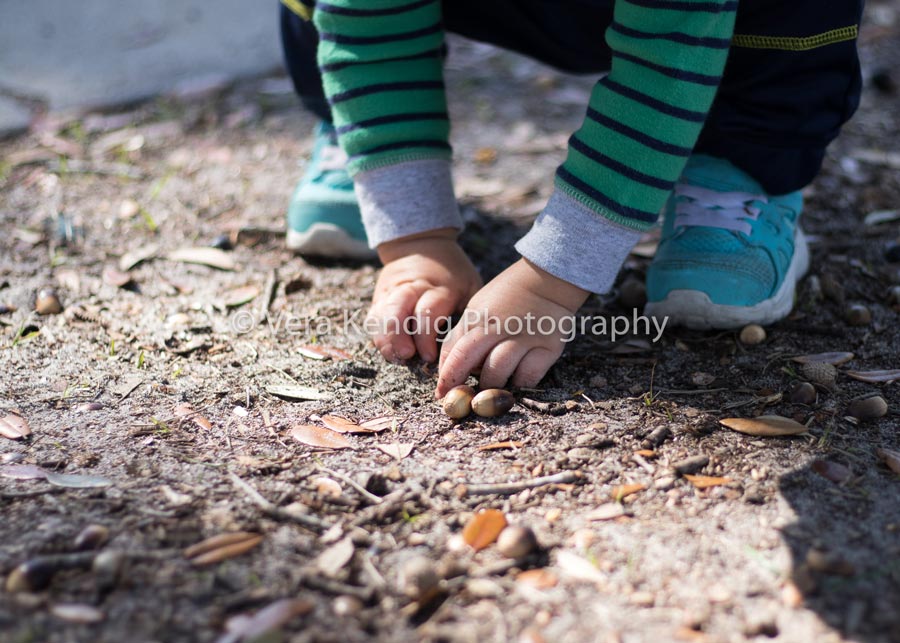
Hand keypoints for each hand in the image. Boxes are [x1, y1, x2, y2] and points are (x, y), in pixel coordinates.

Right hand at [367, 229, 481, 362]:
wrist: (421, 244)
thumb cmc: (454, 273)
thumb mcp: (470, 284)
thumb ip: (467, 312)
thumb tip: (467, 347)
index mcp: (438, 286)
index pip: (427, 311)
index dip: (425, 335)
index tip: (429, 356)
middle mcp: (412, 287)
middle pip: (397, 310)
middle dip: (398, 335)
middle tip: (405, 355)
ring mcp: (392, 291)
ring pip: (381, 314)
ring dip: (384, 337)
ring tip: (393, 356)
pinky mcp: (380, 297)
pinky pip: (374, 316)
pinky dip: (377, 334)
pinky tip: (386, 349)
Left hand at [435, 258, 588, 397]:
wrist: (548, 280)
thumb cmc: (509, 297)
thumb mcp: (479, 307)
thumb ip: (464, 334)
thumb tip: (448, 367)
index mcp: (477, 317)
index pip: (452, 350)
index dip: (445, 375)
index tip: (442, 393)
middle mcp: (497, 327)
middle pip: (467, 360)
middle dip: (459, 385)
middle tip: (460, 401)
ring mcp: (524, 337)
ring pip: (497, 373)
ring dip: (490, 386)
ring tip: (491, 390)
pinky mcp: (547, 348)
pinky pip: (528, 377)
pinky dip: (519, 384)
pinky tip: (516, 382)